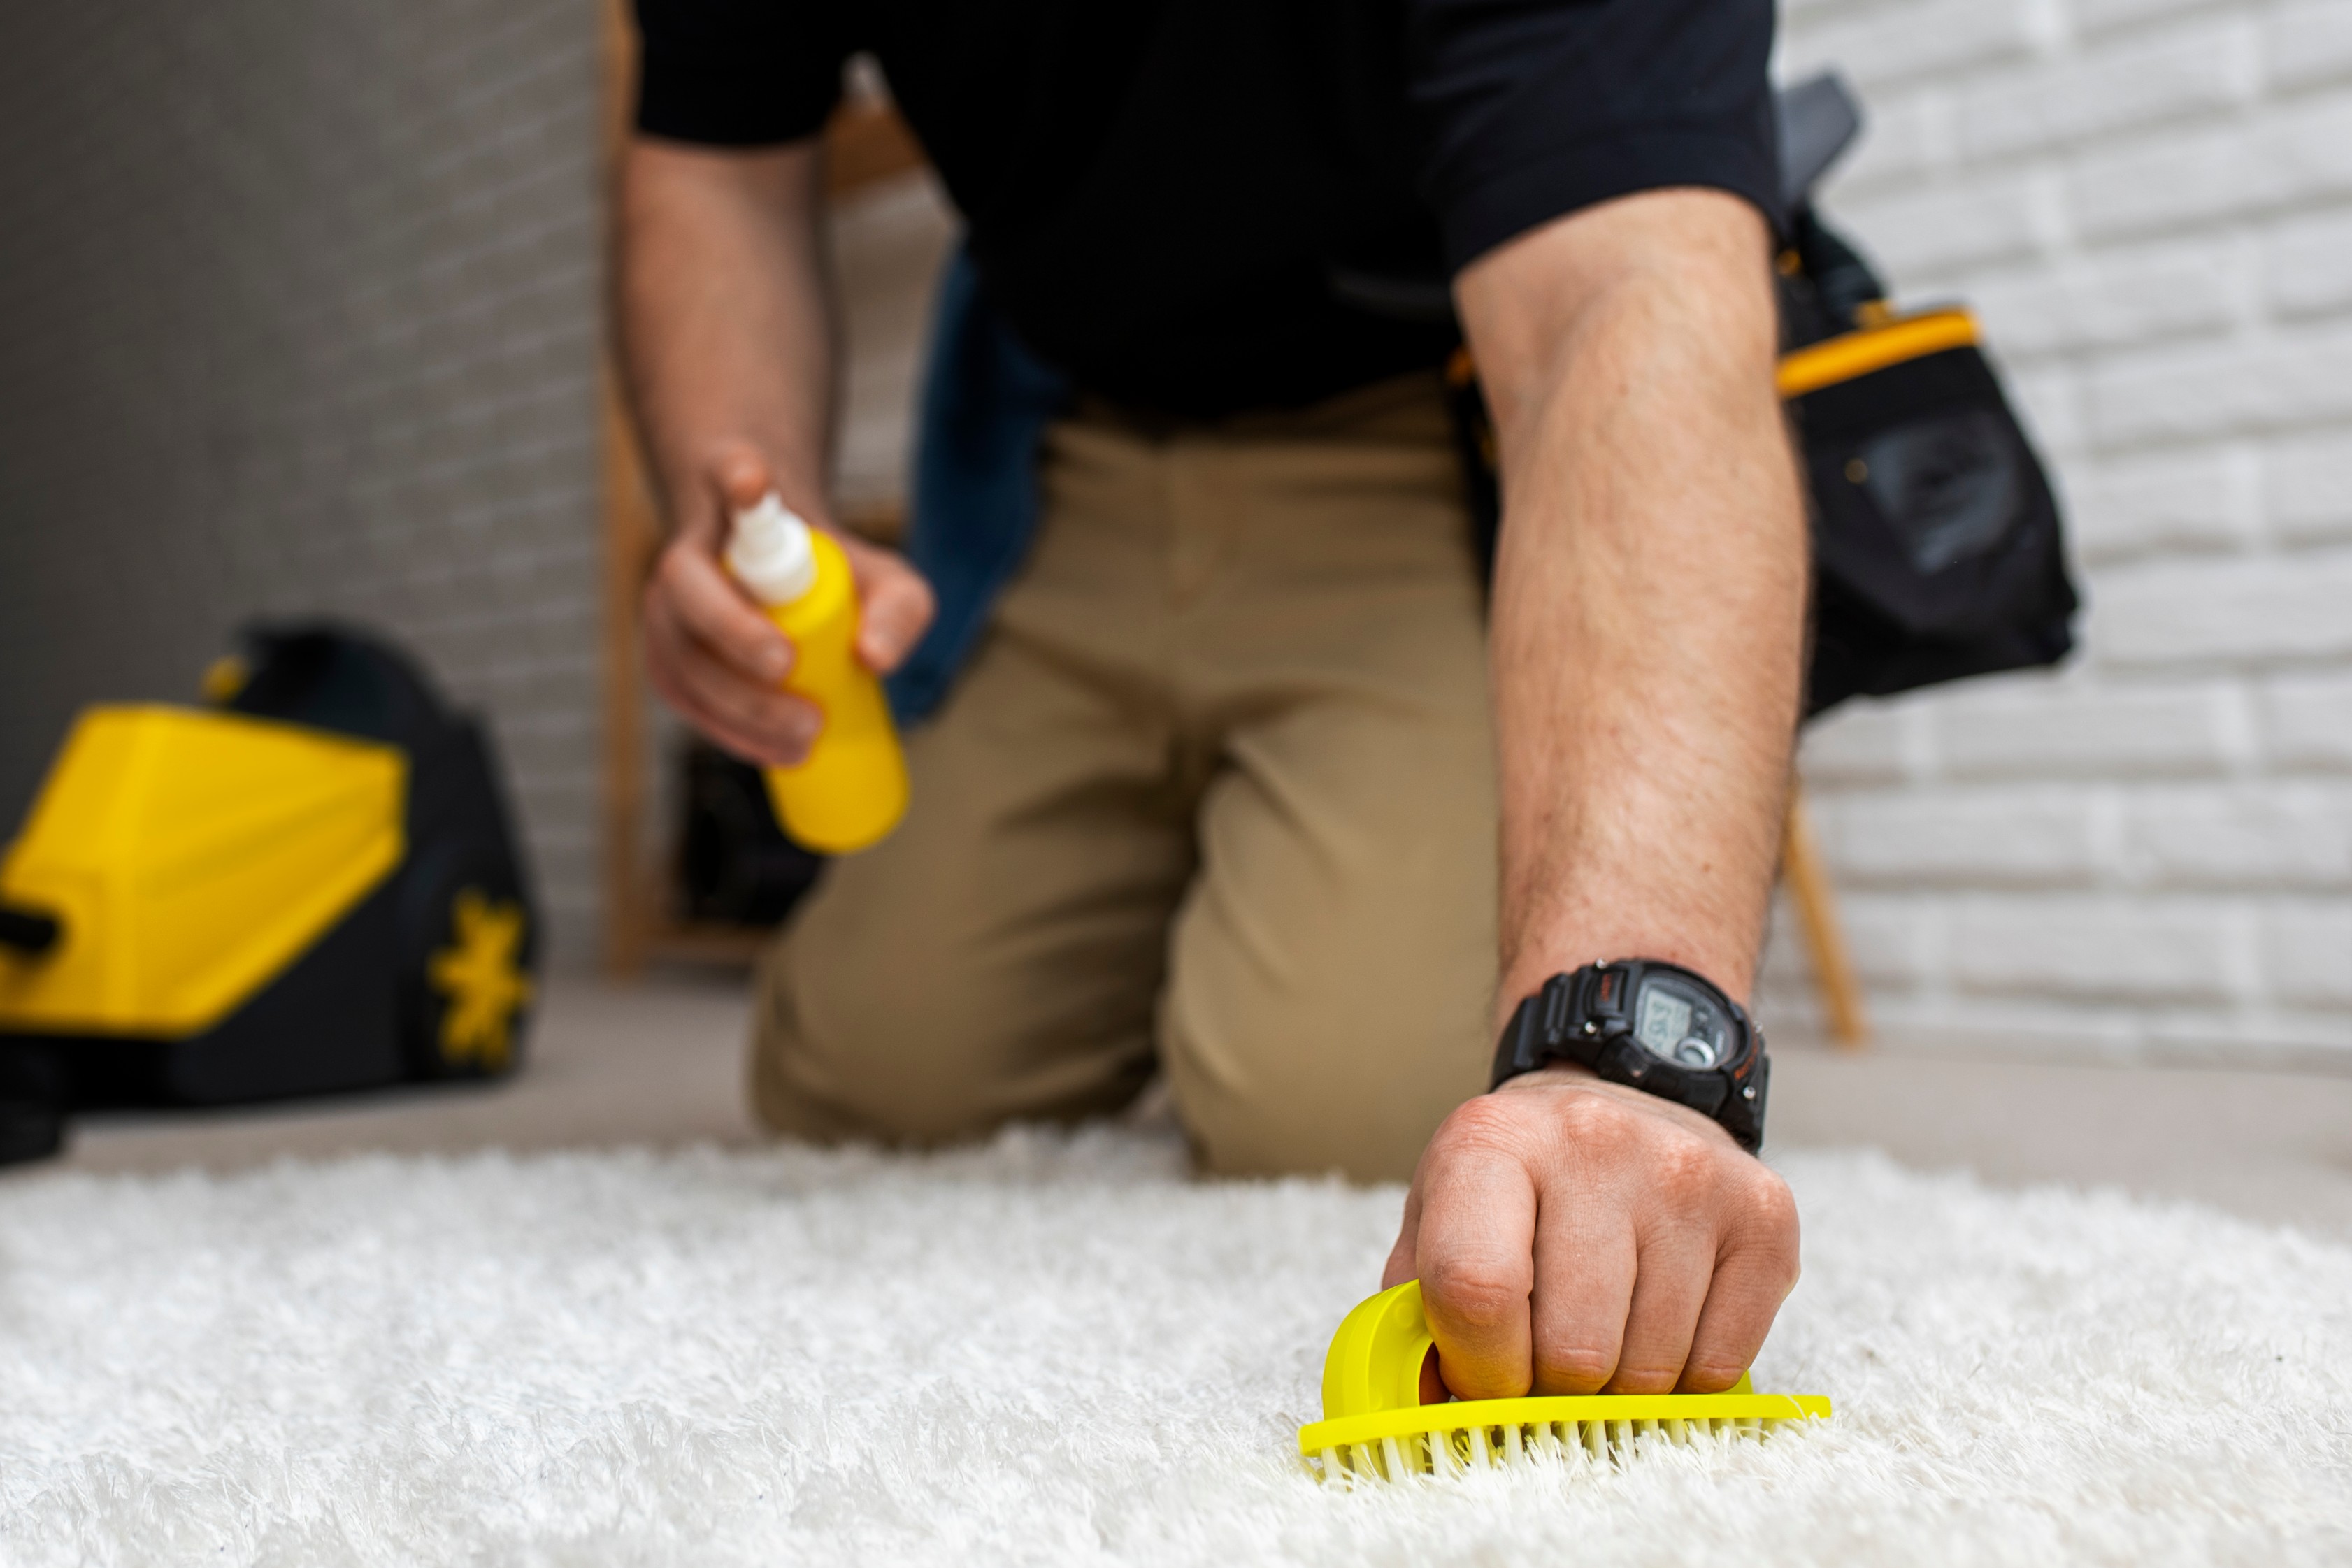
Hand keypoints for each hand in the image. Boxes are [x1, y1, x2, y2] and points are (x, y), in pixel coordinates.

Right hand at [642, 440, 935, 766]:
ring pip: (679, 652)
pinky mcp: (668, 658)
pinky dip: (725, 730)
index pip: (728, 472)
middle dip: (734, 633)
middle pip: (688, 587)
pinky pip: (681, 695)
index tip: (754, 479)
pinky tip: (774, 754)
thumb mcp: (885, 580)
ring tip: (806, 737)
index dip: (738, 476)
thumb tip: (875, 659)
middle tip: (791, 670)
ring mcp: (668, 607)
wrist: (784, 584)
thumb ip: (899, 608)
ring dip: (736, 702)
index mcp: (738, 507)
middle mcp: (690, 550)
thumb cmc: (834, 576)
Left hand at [1382, 1064, 1798, 1396]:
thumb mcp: (1438, 1218)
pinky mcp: (1763, 1213)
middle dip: (1552, 1382)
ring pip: (1651, 1367)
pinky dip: (1685, 1374)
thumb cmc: (1518, 1185)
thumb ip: (1415, 1313)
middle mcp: (1595, 1143)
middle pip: (1574, 1348)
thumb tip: (1425, 1412)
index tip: (1488, 1376)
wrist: (1623, 1099)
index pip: (1478, 1289)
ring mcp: (1689, 1174)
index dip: (1480, 1367)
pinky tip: (1661, 1319)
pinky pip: (1721, 1364)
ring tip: (1604, 1324)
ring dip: (1620, 1381)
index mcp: (1493, 1141)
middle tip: (1548, 1351)